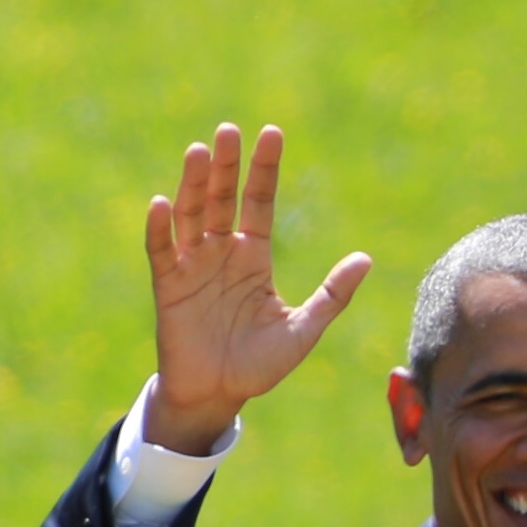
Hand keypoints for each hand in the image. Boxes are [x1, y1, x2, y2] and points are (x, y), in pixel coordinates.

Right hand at [145, 122, 373, 452]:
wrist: (218, 395)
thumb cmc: (260, 364)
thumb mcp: (304, 329)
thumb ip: (332, 295)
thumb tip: (365, 259)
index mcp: (254, 256)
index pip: (260, 202)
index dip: (264, 170)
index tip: (271, 134)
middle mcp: (222, 252)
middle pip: (223, 199)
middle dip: (226, 166)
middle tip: (229, 130)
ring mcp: (192, 265)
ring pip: (191, 214)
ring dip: (194, 184)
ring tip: (199, 151)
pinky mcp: (168, 285)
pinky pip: (161, 251)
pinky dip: (160, 228)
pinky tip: (162, 202)